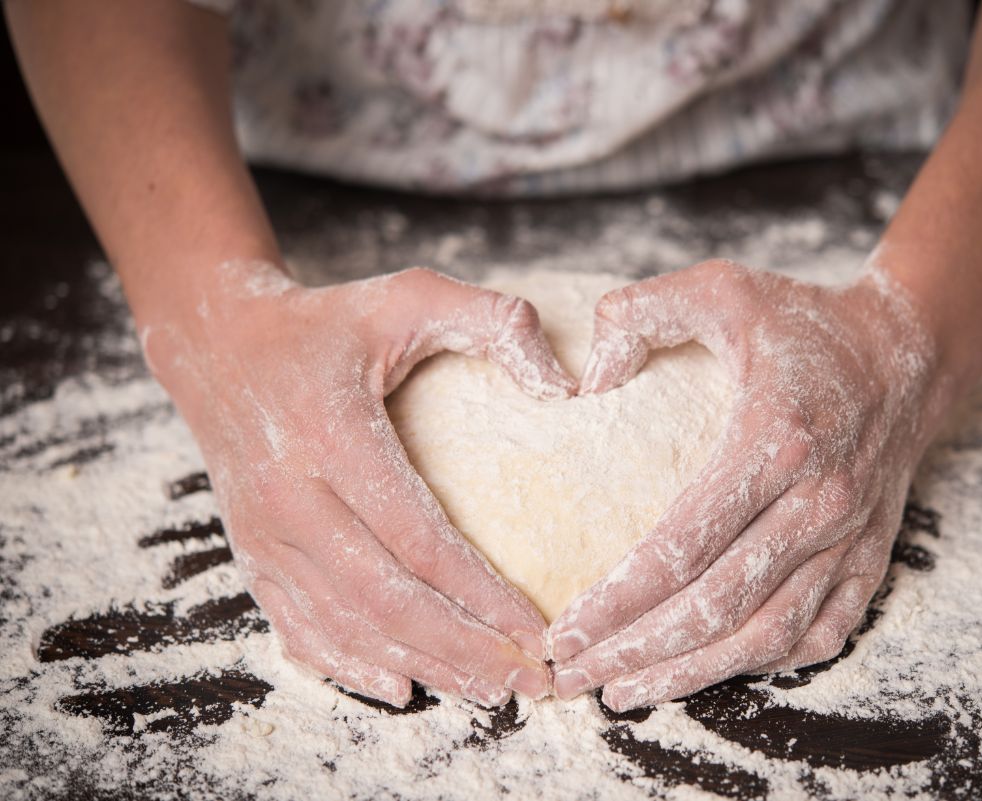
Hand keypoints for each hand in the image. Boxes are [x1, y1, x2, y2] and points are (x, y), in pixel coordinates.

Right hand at [143, 262, 575, 707]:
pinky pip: (298, 625)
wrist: (216, 342)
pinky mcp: (252, 552)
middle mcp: (290, 496)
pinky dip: (348, 664)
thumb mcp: (410, 294)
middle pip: (385, 599)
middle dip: (464, 651)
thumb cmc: (328, 321)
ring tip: (488, 692)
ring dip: (421, 665)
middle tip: (531, 685)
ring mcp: (263, 532)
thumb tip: (566, 387)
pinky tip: (400, 684)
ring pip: (345, 624)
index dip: (483, 596)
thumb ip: (493, 322)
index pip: (419, 539)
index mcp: (332, 436)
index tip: (541, 631)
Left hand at [549, 259, 946, 710]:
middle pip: (715, 606)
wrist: (909, 352)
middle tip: (572, 675)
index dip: (617, 600)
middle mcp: (818, 503)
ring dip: (692, 673)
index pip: (682, 546)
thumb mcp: (722, 288)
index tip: (564, 630)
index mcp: (774, 441)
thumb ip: (641, 311)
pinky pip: (820, 632)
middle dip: (636, 651)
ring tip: (626, 690)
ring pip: (765, 634)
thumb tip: (585, 378)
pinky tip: (710, 669)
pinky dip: (764, 661)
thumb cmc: (804, 324)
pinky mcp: (870, 559)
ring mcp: (850, 539)